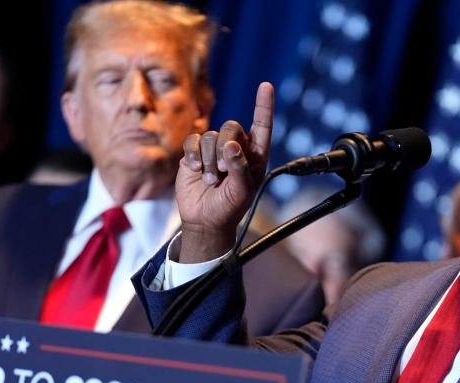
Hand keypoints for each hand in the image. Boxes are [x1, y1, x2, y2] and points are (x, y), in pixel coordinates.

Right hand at [175, 82, 273, 262]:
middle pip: (231, 127)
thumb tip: (233, 145)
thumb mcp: (241, 192)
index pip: (261, 126)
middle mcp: (236, 148)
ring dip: (209, 160)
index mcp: (255, 156)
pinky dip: (194, 155)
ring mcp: (214, 149)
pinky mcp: (194, 153)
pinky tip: (197, 170)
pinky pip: (193, 141)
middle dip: (225, 148)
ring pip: (210, 136)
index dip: (264, 106)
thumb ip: (240, 169)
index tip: (266, 86)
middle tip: (223, 170)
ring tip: (211, 180)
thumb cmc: (229, 208)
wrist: (203, 220)